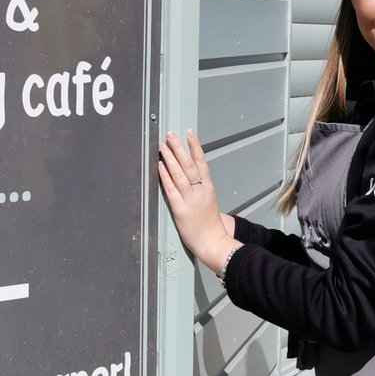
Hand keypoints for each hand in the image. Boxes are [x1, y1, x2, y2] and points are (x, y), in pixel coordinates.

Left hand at [158, 131, 239, 272]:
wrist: (213, 242)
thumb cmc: (210, 224)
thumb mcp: (209, 200)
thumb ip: (201, 187)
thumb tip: (192, 176)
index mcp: (208, 188)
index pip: (201, 162)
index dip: (195, 146)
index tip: (190, 133)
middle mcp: (200, 191)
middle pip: (189, 164)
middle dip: (179, 147)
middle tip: (171, 135)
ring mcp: (190, 200)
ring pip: (179, 174)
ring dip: (170, 158)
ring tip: (163, 146)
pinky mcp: (181, 210)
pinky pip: (171, 190)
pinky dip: (165, 177)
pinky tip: (161, 166)